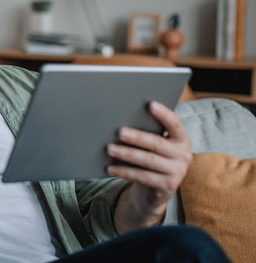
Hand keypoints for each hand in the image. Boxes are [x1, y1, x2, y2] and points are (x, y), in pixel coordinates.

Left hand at [107, 101, 192, 232]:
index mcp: (181, 140)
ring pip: (148, 160)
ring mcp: (177, 172)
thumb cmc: (152, 158)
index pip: (175, 124)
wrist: (157, 188)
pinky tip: (110, 168)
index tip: (150, 104)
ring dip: (127, 154)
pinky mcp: (167, 186)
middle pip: (157, 144)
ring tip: (109, 149)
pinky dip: (124, 171)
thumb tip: (122, 120)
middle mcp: (183, 155)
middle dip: (137, 137)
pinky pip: (142, 176)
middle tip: (119, 132)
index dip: (164, 114)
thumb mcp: (155, 146)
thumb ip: (149, 133)